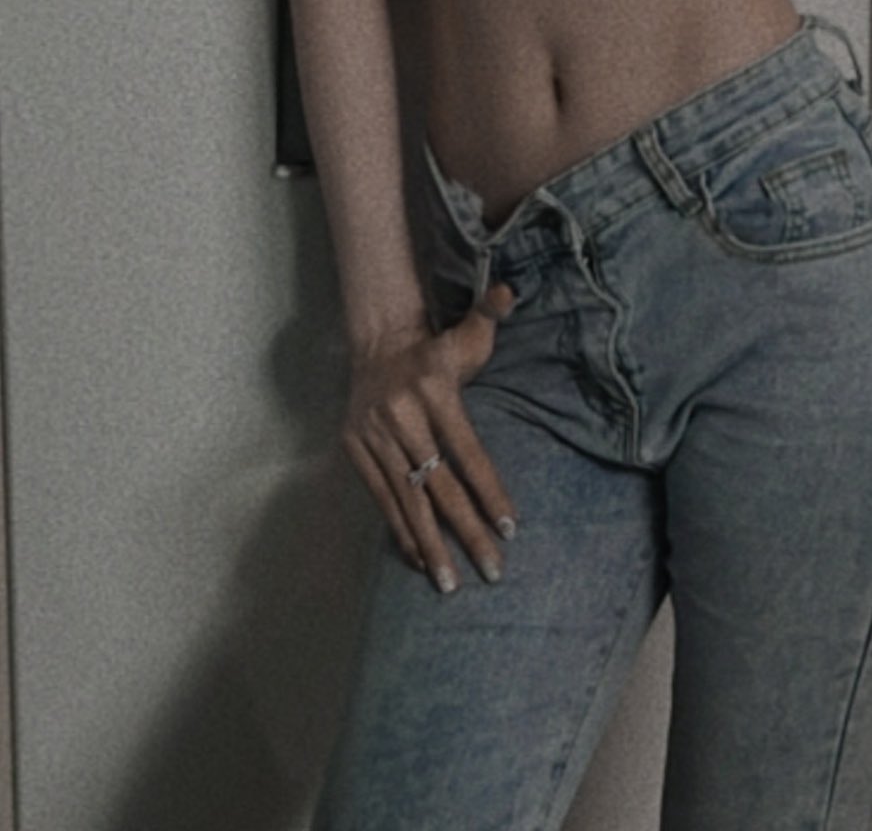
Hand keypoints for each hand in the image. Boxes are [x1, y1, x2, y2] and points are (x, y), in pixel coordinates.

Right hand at [341, 280, 519, 593]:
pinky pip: (382, 498)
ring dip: (430, 545)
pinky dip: (400, 531)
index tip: (510, 527)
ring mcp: (374, 436)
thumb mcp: (466, 332)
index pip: (467, 451)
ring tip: (451, 584)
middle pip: (439, 485)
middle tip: (493, 569)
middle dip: (467, 531)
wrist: (376, 343)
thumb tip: (507, 293)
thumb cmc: (435, 348)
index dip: (489, 490)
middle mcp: (401, 416)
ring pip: (406, 499)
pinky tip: (420, 560)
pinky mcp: (355, 449)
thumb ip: (488, 315)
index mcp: (433, 391)